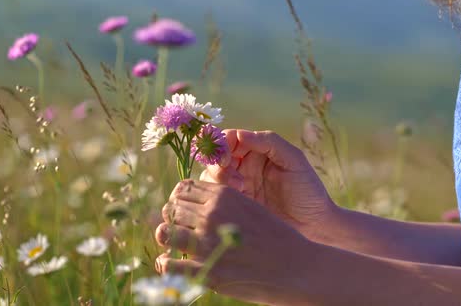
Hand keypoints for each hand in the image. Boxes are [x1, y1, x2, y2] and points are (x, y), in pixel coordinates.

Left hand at [155, 180, 317, 305]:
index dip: (179, 199)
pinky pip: (168, 263)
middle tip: (179, 228)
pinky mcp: (208, 271)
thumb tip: (197, 203)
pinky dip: (165, 263)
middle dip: (172, 218)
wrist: (296, 267)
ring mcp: (207, 244)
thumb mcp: (250, 207)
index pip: (182, 188)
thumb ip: (224, 202)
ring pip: (164, 232)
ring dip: (166, 237)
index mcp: (223, 195)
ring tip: (173, 244)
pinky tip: (170, 264)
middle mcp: (211, 215)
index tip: (183, 209)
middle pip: (171, 208)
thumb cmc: (275, 236)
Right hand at [200, 130, 335, 238]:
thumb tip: (239, 134)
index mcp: (257, 150)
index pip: (229, 138)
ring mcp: (238, 186)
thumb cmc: (308, 189)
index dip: (222, 143)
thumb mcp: (293, 160)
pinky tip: (238, 199)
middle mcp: (244, 165)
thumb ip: (269, 141)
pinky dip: (218, 195)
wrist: (314, 225)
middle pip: (215, 156)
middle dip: (217, 162)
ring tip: (241, 188)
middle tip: (229, 171)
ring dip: (219, 178)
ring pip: (210, 176)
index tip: (226, 155)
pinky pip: (215, 196)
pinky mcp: (235, 205)